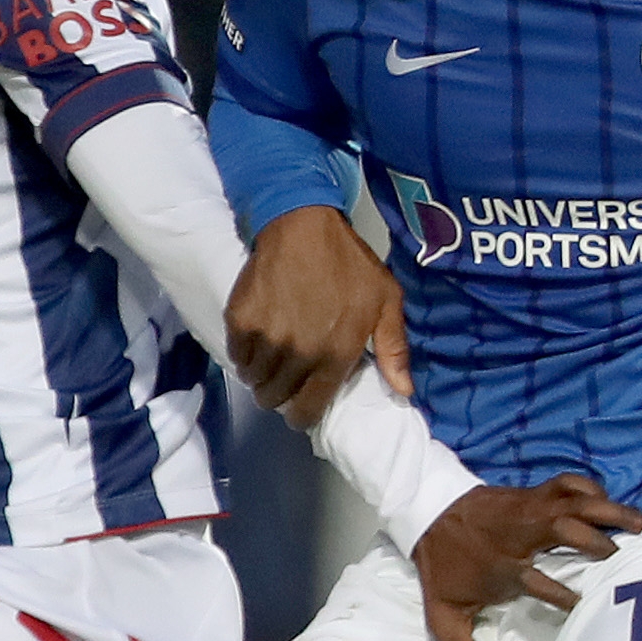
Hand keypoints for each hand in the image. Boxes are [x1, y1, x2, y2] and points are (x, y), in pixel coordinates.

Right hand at [227, 208, 405, 419]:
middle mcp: (299, 352)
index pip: (308, 409)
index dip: (302, 416)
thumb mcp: (386, 300)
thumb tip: (404, 390)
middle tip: (284, 380)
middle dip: (279, 395)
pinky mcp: (241, 320)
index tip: (300, 410)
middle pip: (275, 397)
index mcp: (335, 354)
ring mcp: (267, 338)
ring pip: (254, 379)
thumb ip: (393, 349)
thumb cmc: (349, 263)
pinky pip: (236, 355)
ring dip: (260, 376)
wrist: (304, 224)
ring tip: (270, 362)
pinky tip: (257, 342)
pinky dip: (244, 354)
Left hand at [413, 474, 641, 640]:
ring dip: (611, 511)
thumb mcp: (444, 616)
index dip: (566, 597)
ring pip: (576, 502)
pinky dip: (590, 488)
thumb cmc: (443, 568)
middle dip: (599, 543)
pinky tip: (609, 501)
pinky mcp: (533, 492)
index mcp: (505, 568)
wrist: (427, 513)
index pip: (543, 584)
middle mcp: (522, 535)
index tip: (587, 608)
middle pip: (568, 531)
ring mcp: (530, 509)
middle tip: (627, 558)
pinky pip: (568, 483)